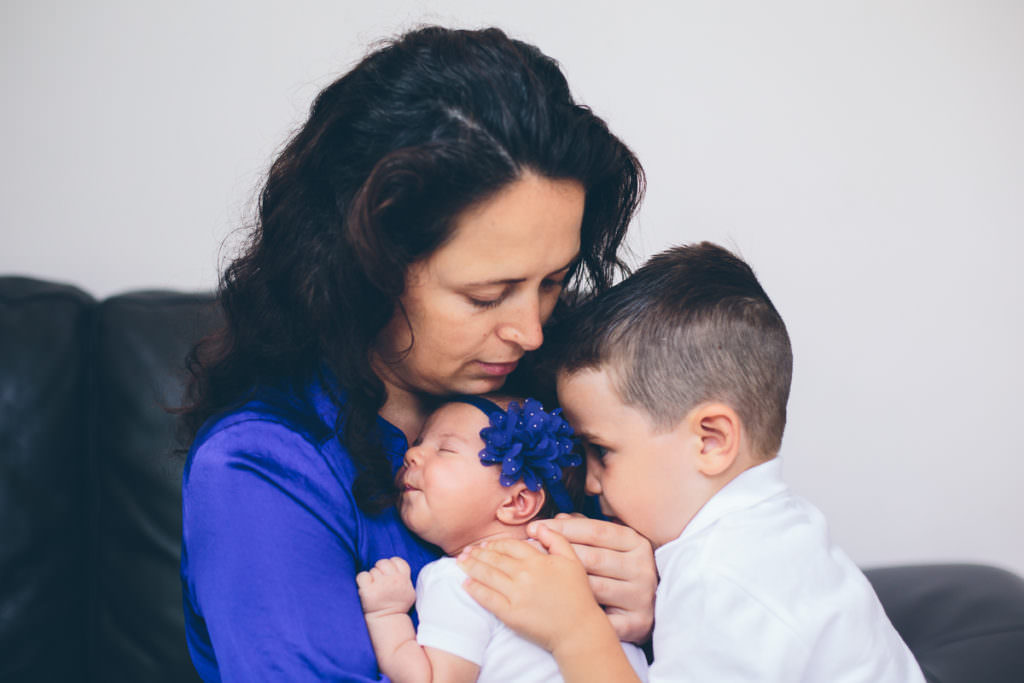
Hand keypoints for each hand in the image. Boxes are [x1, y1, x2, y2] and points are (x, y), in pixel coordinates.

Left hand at [356, 557, 415, 616]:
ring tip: (375, 588)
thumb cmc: (397, 605)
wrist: (388, 621)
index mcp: (404, 579)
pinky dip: (362, 581)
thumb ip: (404, 577)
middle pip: (383, 563)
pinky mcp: (368, 591)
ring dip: (372, 577)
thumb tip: (395, 565)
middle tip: (380, 581)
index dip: (391, 564)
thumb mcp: (409, 591)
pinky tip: (366, 588)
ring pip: (372, 570)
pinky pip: (362, 576)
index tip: (389, 573)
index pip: (397, 561)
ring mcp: (380, 586)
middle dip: (380, 569)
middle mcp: (393, 580)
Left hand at [457, 525, 608, 653]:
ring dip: (471, 567)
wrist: (578, 630)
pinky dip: (475, 590)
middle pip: (494, 558)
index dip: (494, 544)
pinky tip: (466, 584)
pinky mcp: (510, 614)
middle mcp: (525, 574)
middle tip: (465, 552)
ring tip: (460, 563)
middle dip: (477, 553)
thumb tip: (538, 526)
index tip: (485, 545)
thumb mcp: (573, 561)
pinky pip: (487, 598)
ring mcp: (516, 594)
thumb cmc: (578, 596)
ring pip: (488, 575)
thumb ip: (556, 539)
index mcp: (538, 560)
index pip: (509, 545)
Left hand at [531, 513, 655, 642]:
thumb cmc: (619, 570)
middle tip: (528, 554)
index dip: (563, 528)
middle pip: (593, 559)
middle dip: (557, 556)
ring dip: (564, 585)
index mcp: (636, 543)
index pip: (595, 531)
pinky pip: (603, 618)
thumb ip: (585, 529)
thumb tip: (559, 518)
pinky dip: (581, 615)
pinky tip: (561, 610)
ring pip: (594, 588)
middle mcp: (642, 567)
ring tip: (537, 580)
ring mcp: (641, 595)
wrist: (651, 608)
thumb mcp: (609, 545)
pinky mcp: (638, 622)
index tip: (534, 528)